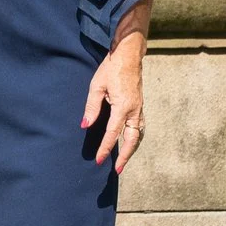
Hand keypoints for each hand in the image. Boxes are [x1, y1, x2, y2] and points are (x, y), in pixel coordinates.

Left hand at [80, 44, 145, 171]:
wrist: (128, 54)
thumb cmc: (111, 68)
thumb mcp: (96, 86)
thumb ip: (91, 107)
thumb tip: (85, 125)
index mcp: (123, 106)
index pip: (113, 133)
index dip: (106, 148)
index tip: (99, 160)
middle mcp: (134, 110)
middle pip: (132, 140)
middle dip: (125, 156)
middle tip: (117, 170)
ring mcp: (139, 108)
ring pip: (138, 135)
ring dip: (132, 149)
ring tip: (123, 161)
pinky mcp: (140, 105)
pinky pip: (140, 127)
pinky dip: (135, 138)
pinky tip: (129, 143)